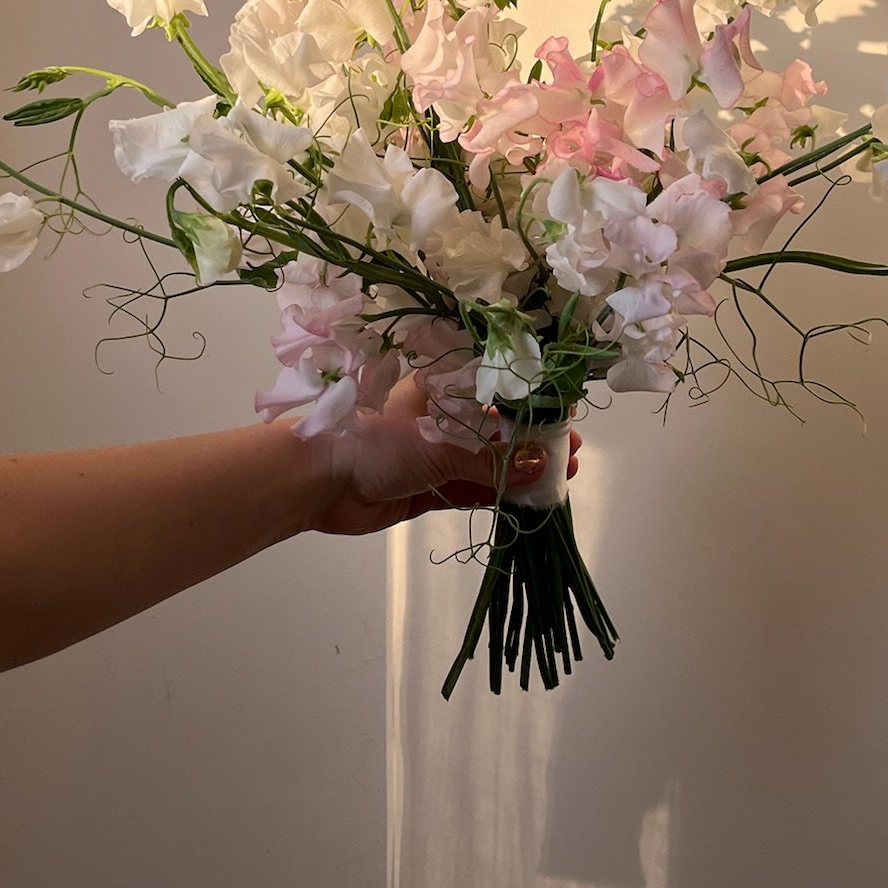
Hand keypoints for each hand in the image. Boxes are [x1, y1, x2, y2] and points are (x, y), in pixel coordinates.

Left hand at [307, 375, 581, 537]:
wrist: (318, 481)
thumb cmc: (374, 441)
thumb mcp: (438, 445)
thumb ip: (490, 460)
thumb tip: (537, 467)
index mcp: (439, 389)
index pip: (496, 391)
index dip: (532, 406)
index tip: (564, 418)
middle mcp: (439, 418)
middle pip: (496, 430)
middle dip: (532, 443)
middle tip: (569, 456)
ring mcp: (433, 454)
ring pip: (486, 462)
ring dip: (519, 471)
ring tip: (559, 478)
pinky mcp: (426, 488)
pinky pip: (470, 489)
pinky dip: (497, 494)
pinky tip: (527, 499)